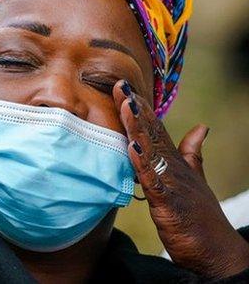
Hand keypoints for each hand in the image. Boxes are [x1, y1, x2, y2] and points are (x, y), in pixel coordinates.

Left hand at [115, 80, 248, 278]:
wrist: (218, 252)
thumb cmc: (200, 217)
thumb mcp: (195, 181)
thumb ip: (194, 154)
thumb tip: (201, 127)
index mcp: (177, 163)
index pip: (156, 129)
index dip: (140, 108)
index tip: (123, 87)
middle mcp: (176, 168)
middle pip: (153, 133)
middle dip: (135, 109)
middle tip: (119, 85)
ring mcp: (173, 184)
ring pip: (151, 150)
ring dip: (137, 127)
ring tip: (125, 104)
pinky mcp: (169, 203)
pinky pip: (153, 181)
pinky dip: (141, 164)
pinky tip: (132, 147)